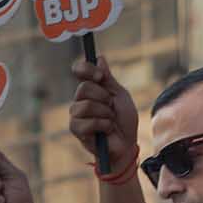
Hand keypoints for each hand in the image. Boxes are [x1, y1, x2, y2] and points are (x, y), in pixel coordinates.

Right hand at [70, 57, 140, 173]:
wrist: (126, 144)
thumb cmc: (124, 120)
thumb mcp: (120, 96)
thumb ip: (108, 79)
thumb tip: (100, 58)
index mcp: (91, 88)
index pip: (79, 70)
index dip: (86, 69)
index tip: (100, 76)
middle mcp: (80, 99)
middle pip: (84, 87)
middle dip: (104, 97)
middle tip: (111, 107)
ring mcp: (76, 114)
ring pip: (86, 105)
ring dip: (105, 114)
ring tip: (110, 121)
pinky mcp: (75, 129)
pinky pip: (87, 121)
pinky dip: (103, 125)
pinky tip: (106, 131)